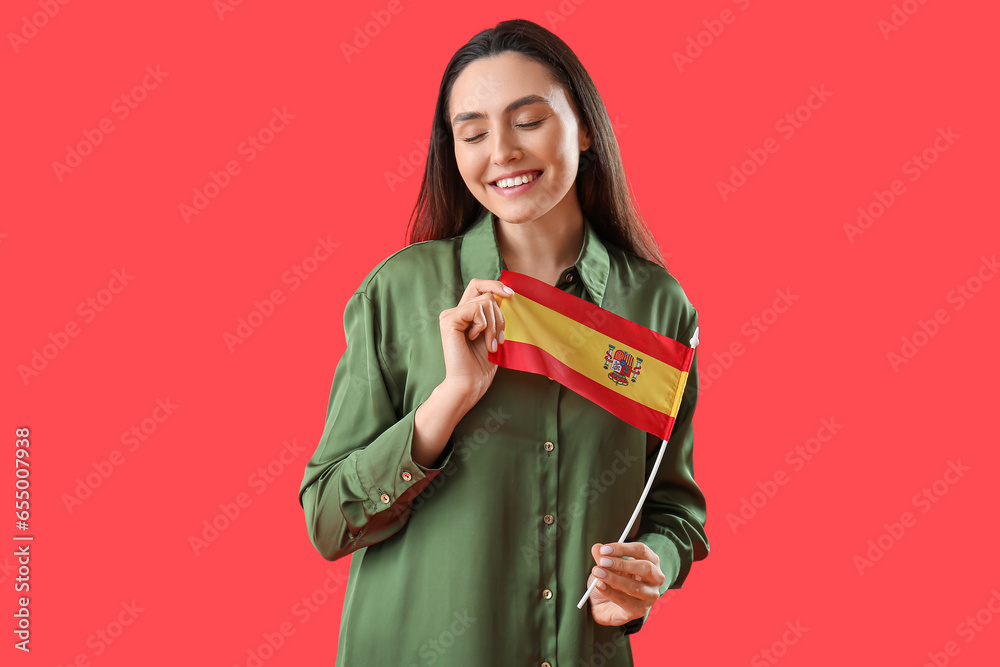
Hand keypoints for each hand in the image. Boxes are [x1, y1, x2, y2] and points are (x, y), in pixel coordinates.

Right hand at [437, 278, 513, 405]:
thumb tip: (508, 293)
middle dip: (500, 314)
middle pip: (485, 291)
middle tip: (500, 338)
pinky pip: (477, 310)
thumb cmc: (483, 364)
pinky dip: (484, 326)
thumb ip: (495, 314)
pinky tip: (474, 340)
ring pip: (485, 302)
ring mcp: (450, 315)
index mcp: (465, 313)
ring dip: (494, 325)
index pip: (479, 286)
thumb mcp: (494, 333)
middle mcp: (455, 311)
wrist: (471, 383)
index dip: (495, 285)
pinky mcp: (449, 320)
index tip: (512, 294)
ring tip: (490, 344)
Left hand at [586, 542, 665, 626]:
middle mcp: (655, 578)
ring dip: (614, 578)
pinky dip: (611, 592)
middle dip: (621, 563)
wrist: (604, 605)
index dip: (623, 548)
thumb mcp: (605, 566)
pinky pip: (626, 601)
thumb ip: (602, 557)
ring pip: (635, 586)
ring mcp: (650, 596)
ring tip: (598, 573)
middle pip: (645, 567)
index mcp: (650, 561)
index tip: (604, 549)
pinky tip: (600, 585)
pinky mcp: (640, 610)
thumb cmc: (611, 581)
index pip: (641, 550)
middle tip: (603, 562)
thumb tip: (597, 548)